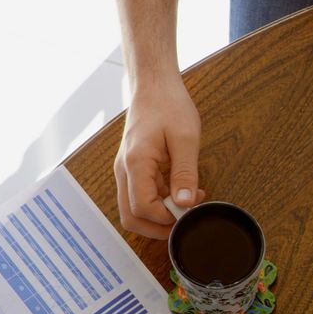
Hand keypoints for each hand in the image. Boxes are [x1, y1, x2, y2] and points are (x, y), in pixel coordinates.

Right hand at [114, 73, 204, 238]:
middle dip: (158, 226)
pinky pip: (140, 195)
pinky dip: (158, 202)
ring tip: (188, 203)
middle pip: (131, 216)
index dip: (165, 219)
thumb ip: (185, 173)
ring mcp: (125, 170)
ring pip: (133, 208)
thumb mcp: (186, 139)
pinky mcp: (132, 169)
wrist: (154, 86)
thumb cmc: (169, 106)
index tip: (188, 213)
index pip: (141, 208)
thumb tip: (185, 203)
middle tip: (186, 220)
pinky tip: (181, 192)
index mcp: (135, 163)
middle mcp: (124, 170)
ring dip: (159, 214)